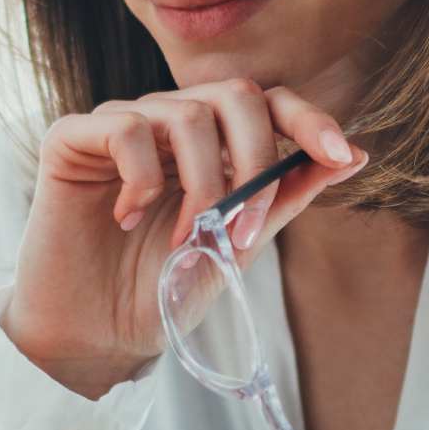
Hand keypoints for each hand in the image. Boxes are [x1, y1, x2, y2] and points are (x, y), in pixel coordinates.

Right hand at [2, 80, 364, 399]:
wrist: (97, 336)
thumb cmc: (161, 290)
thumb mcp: (238, 243)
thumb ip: (286, 195)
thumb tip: (356, 155)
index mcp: (211, 143)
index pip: (267, 102)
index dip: (308, 118)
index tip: (340, 154)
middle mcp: (168, 123)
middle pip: (235, 93)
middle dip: (255, 159)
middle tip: (241, 227)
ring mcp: (121, 125)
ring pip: (187, 112)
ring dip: (201, 185)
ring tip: (182, 241)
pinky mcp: (72, 138)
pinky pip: (126, 127)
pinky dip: (141, 178)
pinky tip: (129, 218)